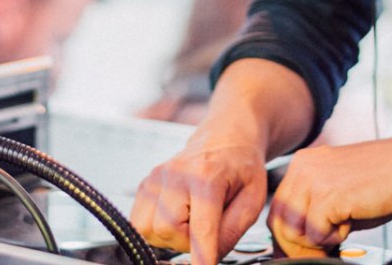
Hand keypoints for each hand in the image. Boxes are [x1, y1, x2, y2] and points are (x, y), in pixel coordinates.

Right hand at [131, 139, 269, 264]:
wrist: (226, 138)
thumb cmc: (242, 167)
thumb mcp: (253, 200)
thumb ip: (231, 232)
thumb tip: (207, 259)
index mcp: (207, 175)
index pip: (200, 227)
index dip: (200, 255)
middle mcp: (175, 174)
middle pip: (167, 230)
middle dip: (187, 242)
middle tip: (206, 229)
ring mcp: (156, 177)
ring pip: (148, 230)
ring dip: (170, 236)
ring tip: (190, 221)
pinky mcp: (145, 184)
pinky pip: (139, 223)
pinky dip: (157, 229)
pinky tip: (177, 216)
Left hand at [266, 130, 391, 256]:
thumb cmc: (384, 179)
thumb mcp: (338, 190)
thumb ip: (313, 209)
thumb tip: (297, 242)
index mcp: (303, 164)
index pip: (278, 210)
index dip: (289, 237)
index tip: (306, 248)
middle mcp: (302, 168)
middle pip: (280, 223)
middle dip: (299, 245)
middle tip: (326, 245)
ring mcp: (313, 180)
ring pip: (295, 232)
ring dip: (319, 239)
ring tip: (344, 224)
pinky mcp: (328, 196)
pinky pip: (316, 235)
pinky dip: (335, 238)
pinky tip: (352, 219)